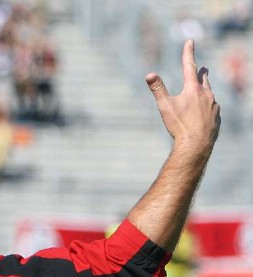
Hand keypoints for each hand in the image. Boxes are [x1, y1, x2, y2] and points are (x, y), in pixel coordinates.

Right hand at [146, 40, 219, 158]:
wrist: (196, 145)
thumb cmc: (179, 126)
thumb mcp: (165, 107)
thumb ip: (158, 89)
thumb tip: (149, 74)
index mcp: (193, 89)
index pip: (189, 65)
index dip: (188, 53)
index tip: (190, 42)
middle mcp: (206, 94)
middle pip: (203, 79)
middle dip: (201, 73)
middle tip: (201, 69)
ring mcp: (214, 106)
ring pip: (209, 94)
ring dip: (205, 91)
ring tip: (203, 93)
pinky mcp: (217, 117)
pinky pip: (213, 109)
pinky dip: (208, 107)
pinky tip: (205, 114)